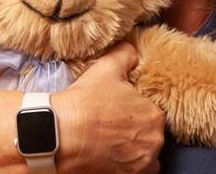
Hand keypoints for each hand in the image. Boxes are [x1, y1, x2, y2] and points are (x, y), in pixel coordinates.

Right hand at [52, 43, 164, 173]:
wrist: (60, 136)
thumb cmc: (86, 102)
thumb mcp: (107, 67)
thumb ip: (126, 55)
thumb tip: (133, 53)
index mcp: (155, 116)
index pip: (152, 112)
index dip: (135, 109)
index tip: (119, 109)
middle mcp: (154, 144)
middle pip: (149, 136)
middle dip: (135, 131)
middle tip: (112, 124)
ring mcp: (140, 166)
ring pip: (143, 157)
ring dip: (132, 151)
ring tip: (109, 142)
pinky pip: (132, 173)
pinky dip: (122, 167)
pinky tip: (105, 156)